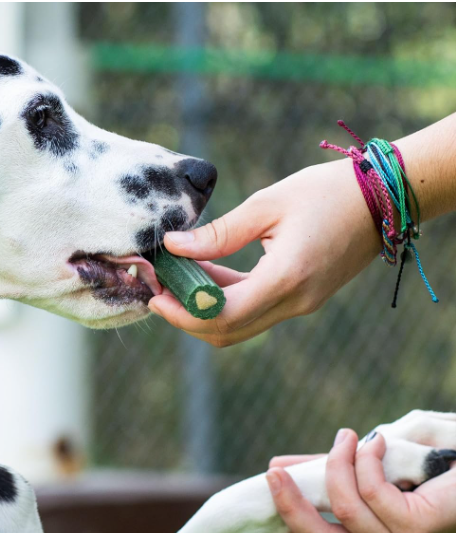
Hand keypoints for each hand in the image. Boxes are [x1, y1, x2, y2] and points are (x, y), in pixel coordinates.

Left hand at [148, 159, 380, 345]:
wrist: (384, 198)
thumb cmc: (328, 192)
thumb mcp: (268, 204)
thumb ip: (219, 233)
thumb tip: (173, 246)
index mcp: (286, 278)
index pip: (222, 316)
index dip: (182, 313)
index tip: (156, 295)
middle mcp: (295, 302)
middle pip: (227, 331)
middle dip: (186, 317)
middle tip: (158, 290)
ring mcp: (301, 305)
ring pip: (240, 326)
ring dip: (204, 309)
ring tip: (177, 278)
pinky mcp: (303, 299)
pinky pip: (255, 311)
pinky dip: (227, 301)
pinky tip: (207, 274)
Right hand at [225, 429, 455, 532]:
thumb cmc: (425, 466)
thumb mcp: (360, 468)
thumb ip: (323, 472)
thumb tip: (276, 466)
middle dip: (287, 501)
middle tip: (273, 470)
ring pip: (340, 507)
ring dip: (336, 463)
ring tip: (347, 436)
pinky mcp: (411, 530)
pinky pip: (368, 490)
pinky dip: (364, 459)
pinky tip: (376, 443)